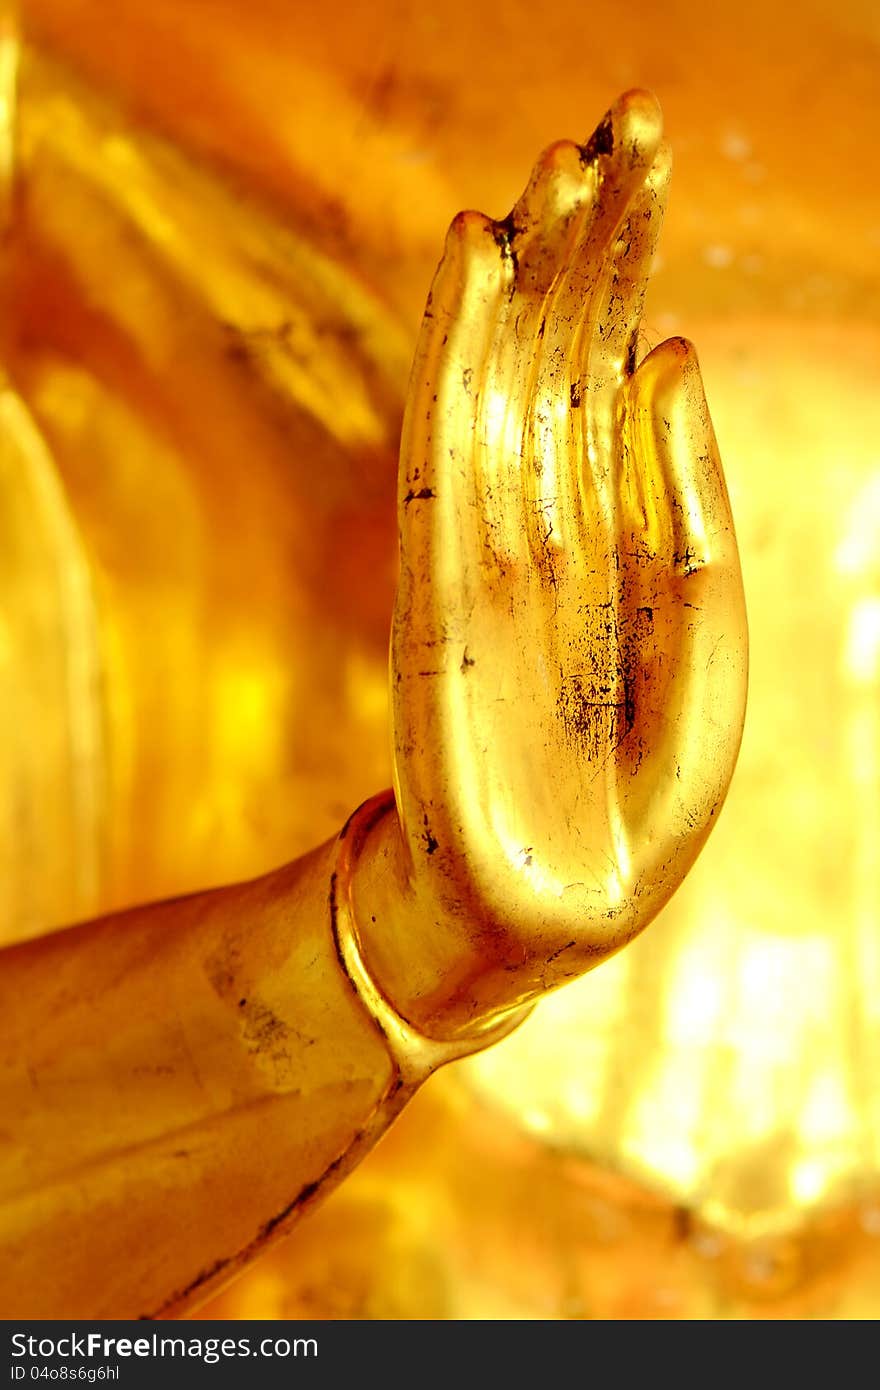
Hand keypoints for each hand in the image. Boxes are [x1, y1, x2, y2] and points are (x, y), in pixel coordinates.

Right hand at [365, 91, 746, 1038]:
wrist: (548, 911)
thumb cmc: (637, 791)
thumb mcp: (703, 636)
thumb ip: (684, 498)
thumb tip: (666, 353)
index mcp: (616, 527)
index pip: (615, 366)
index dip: (631, 263)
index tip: (646, 152)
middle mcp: (549, 515)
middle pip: (563, 353)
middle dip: (591, 242)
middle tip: (618, 120)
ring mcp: (488, 547)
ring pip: (506, 381)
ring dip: (528, 274)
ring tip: (554, 166)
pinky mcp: (438, 591)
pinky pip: (446, 448)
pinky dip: (458, 354)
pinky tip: (473, 264)